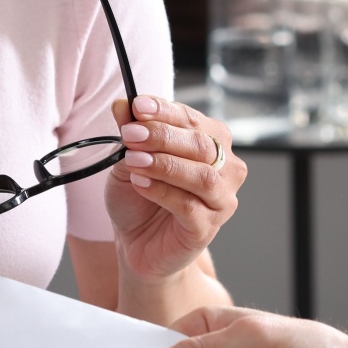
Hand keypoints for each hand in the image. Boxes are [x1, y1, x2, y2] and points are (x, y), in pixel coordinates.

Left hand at [107, 95, 246, 280]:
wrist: (138, 243)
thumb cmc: (140, 198)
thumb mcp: (128, 158)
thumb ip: (130, 132)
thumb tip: (122, 104)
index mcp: (211, 142)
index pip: (193, 119)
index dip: (165, 111)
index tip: (137, 106)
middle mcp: (225, 168)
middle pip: (202, 145)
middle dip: (163, 136)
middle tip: (131, 135)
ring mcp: (221, 200)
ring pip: (202, 176)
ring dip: (164, 164)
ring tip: (134, 160)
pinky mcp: (208, 228)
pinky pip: (189, 207)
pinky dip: (162, 191)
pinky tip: (140, 184)